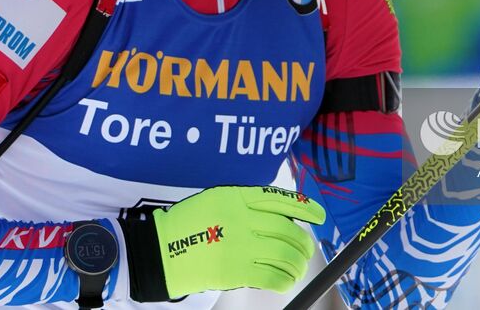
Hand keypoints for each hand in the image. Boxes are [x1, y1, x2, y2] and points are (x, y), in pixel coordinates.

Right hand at [120, 185, 324, 300]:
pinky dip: (284, 280)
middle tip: (306, 250)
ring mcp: (239, 245)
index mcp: (237, 197)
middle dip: (303, 243)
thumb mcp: (217, 199)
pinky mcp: (234, 271)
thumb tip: (282, 213)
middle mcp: (241, 219)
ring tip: (298, 267)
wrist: (160, 251)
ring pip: (284, 254)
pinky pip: (271, 276)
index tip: (319, 216)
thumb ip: (247, 202)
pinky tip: (286, 281)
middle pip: (287, 230)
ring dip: (297, 263)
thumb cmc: (189, 224)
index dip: (305, 208)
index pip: (280, 199)